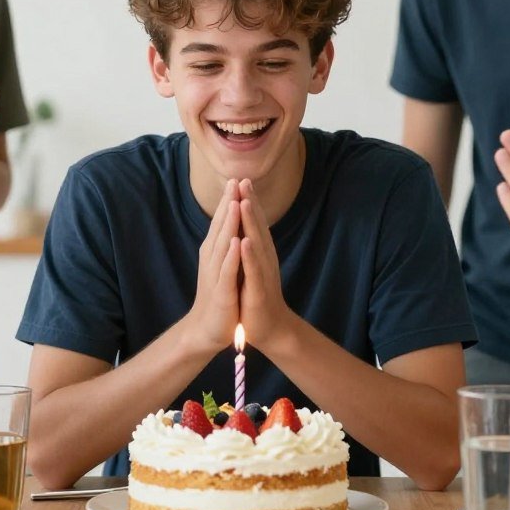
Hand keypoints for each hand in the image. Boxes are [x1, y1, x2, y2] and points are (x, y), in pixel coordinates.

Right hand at [184, 179, 241, 355]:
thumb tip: (233, 225)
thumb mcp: (225, 266)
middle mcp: (212, 259)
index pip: (222, 223)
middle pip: (220, 227)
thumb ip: (226, 246)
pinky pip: (227, 271)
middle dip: (227, 204)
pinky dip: (231, 256)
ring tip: (234, 202)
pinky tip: (236, 241)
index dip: (229, 201)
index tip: (237, 178)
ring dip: (228, 223)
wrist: (208, 330)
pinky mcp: (221, 292)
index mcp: (215, 253)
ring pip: (222, 244)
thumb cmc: (220, 296)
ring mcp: (215, 275)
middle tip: (234, 179)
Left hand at [237, 179, 292, 348]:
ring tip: (246, 202)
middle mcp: (265, 259)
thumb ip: (250, 248)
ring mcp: (263, 273)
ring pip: (257, 243)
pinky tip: (244, 241)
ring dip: (252, 223)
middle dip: (250, 203)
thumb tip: (245, 228)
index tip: (239, 180)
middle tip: (244, 180)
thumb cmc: (257, 297)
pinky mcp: (259, 290)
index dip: (248, 201)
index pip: (254, 223)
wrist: (269, 329)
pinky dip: (249, 255)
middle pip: (258, 226)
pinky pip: (254, 270)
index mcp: (260, 253)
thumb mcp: (251, 268)